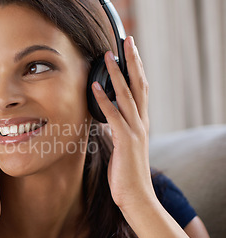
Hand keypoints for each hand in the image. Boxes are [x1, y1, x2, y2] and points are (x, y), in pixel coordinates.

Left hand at [91, 36, 155, 210]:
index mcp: (140, 123)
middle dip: (132, 61)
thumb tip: (107, 118)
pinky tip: (95, 86)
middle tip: (127, 40)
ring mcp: (135, 130)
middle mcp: (141, 122)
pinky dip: (104, 99)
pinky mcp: (126, 140)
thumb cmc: (126, 174)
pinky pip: (114, 115)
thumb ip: (117, 130)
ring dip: (117, 73)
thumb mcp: (122, 146)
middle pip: (139, 84)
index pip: (141, 88)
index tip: (130, 50)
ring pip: (127, 95)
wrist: (137, 197)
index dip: (136, 68)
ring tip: (108, 55)